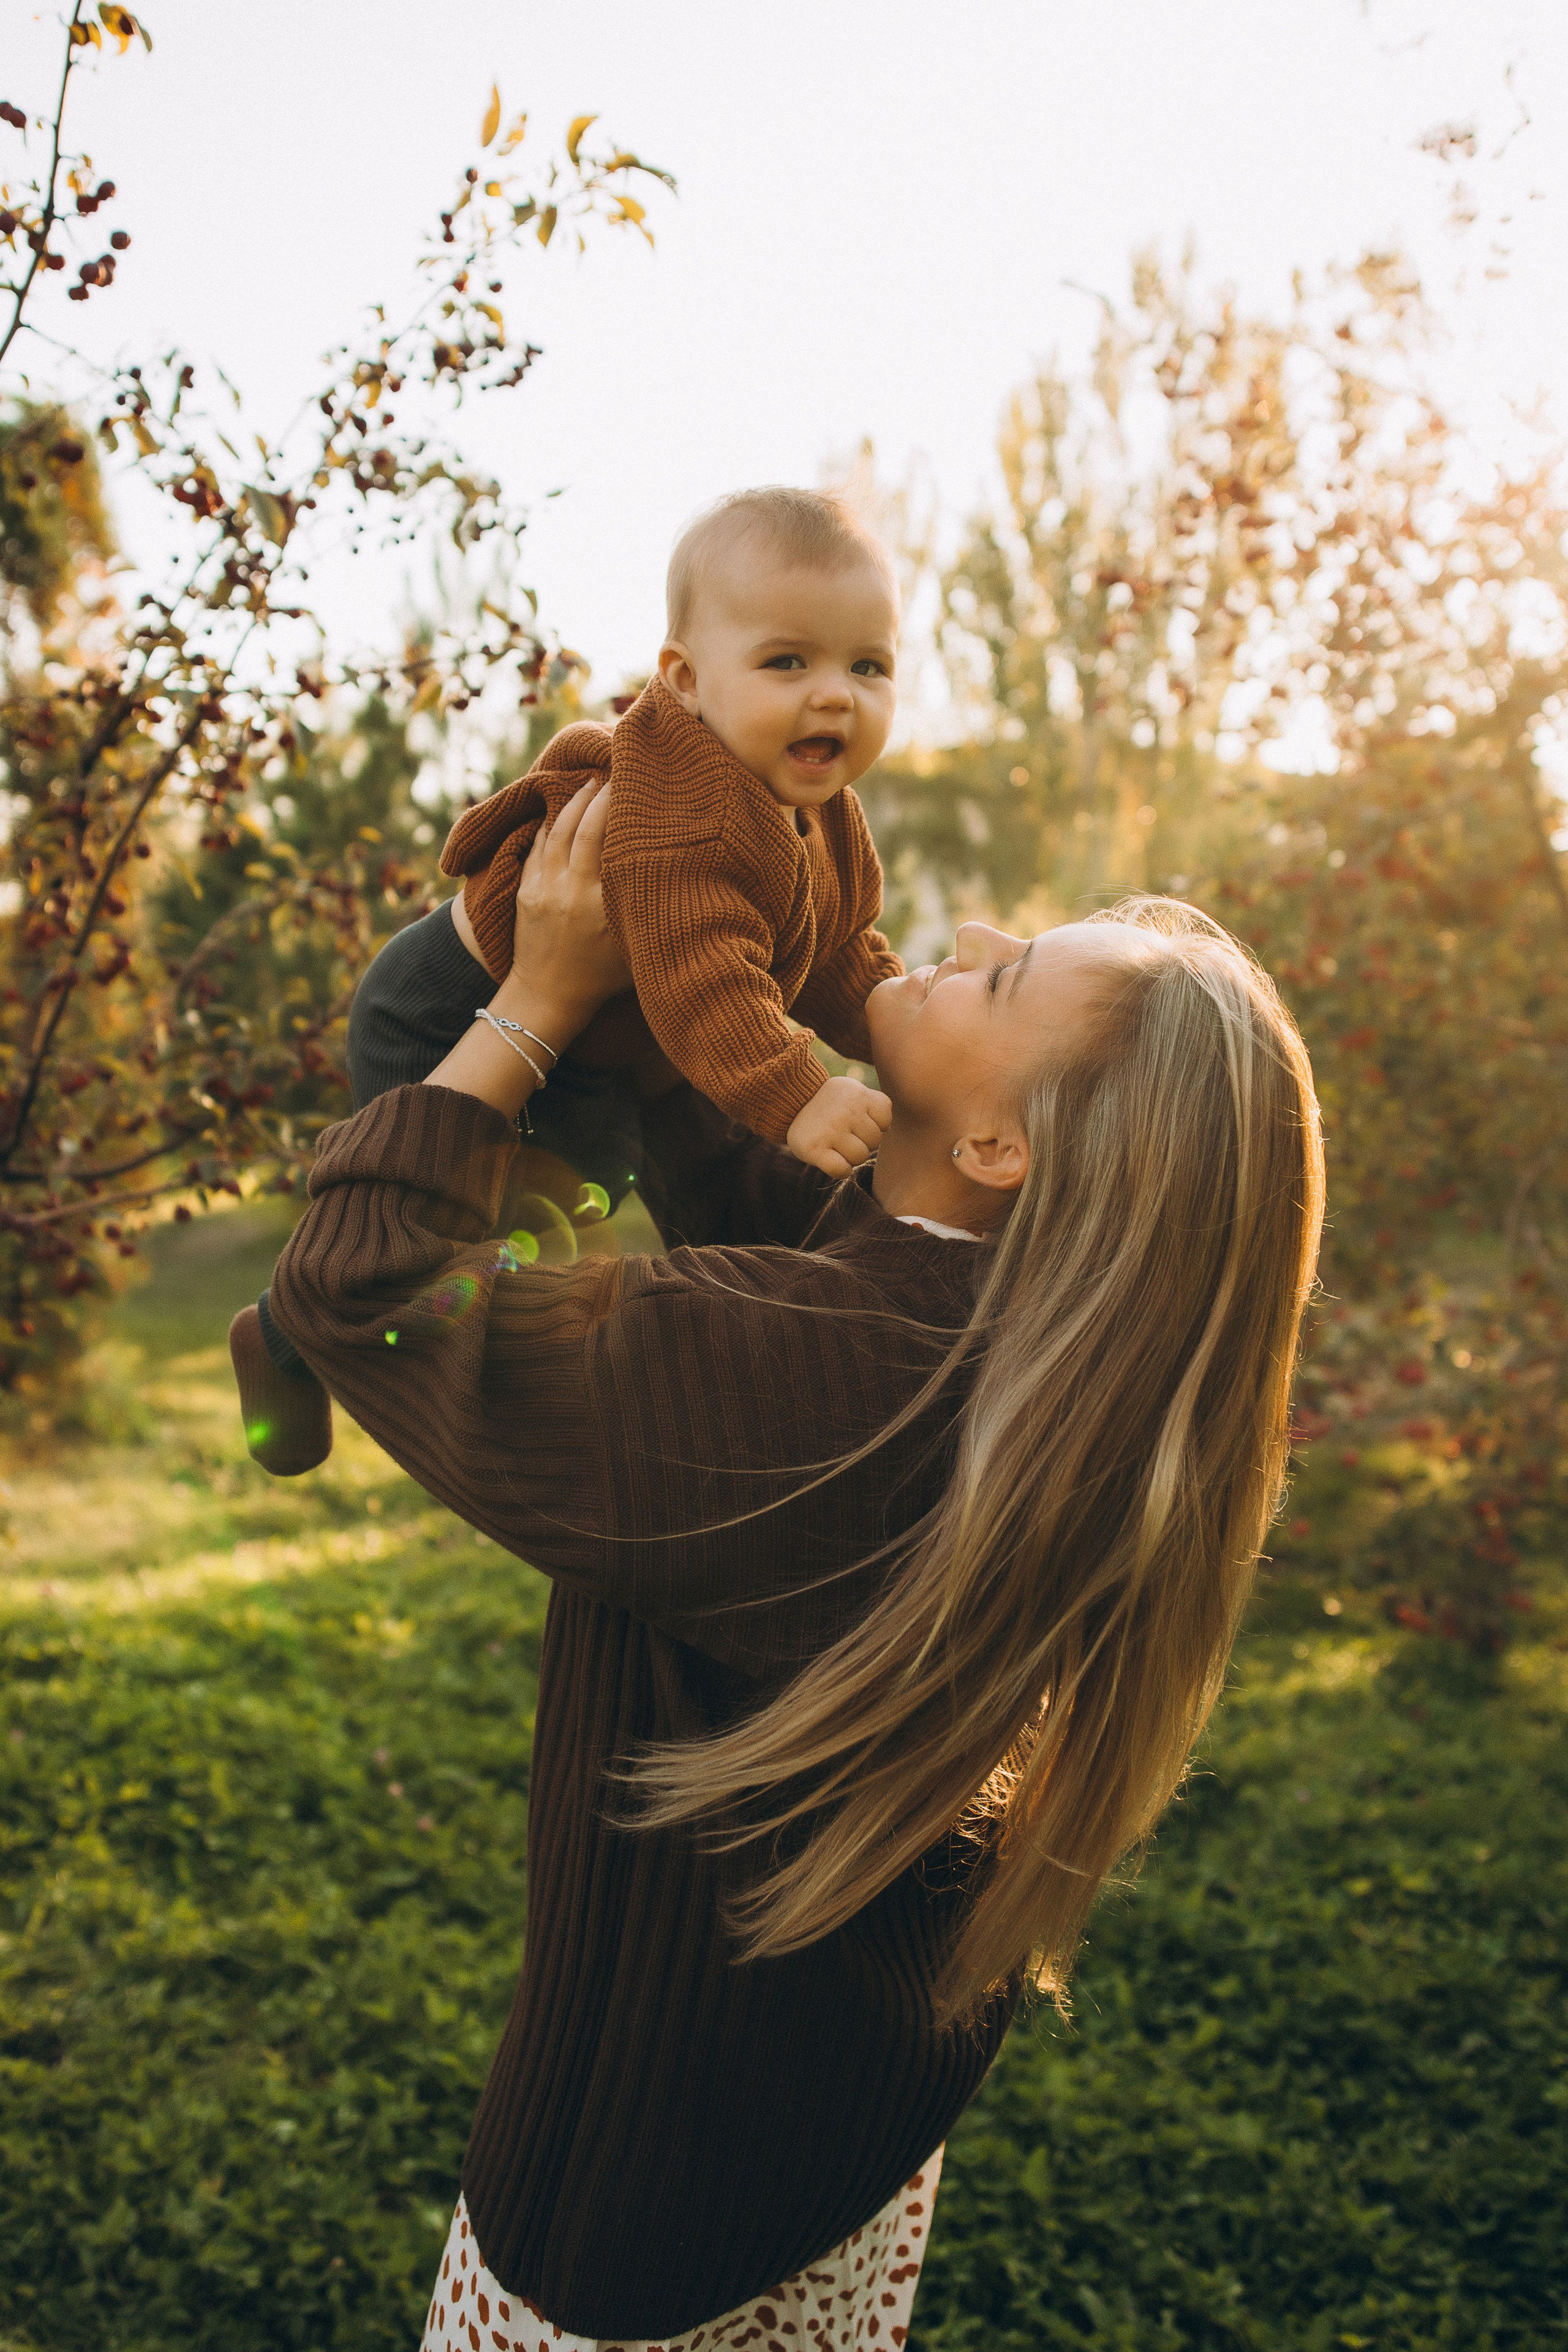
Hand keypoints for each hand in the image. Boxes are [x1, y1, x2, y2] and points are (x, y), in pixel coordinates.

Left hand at [423, 779, 630, 1116]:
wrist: (547, 997)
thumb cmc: (602, 977)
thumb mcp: (635, 946)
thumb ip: (646, 906)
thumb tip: (673, 870)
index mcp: (602, 904)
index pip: (613, 841)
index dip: (625, 810)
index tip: (640, 788)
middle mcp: (572, 891)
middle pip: (586, 825)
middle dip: (601, 794)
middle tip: (616, 771)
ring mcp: (544, 887)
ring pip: (559, 828)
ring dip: (576, 800)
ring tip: (592, 781)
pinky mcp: (525, 888)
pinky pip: (539, 844)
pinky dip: (552, 822)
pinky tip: (565, 807)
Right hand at [786, 1073, 893, 1176]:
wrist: (790, 1103)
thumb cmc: (830, 1103)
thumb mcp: (853, 1091)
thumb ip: (873, 1104)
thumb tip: (887, 1128)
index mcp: (858, 1095)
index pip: (885, 1120)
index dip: (875, 1124)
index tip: (859, 1120)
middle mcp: (847, 1111)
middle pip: (873, 1141)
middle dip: (862, 1141)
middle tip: (844, 1134)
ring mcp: (830, 1130)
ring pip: (859, 1157)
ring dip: (850, 1156)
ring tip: (836, 1144)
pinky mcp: (814, 1149)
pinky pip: (841, 1170)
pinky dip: (839, 1170)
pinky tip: (830, 1159)